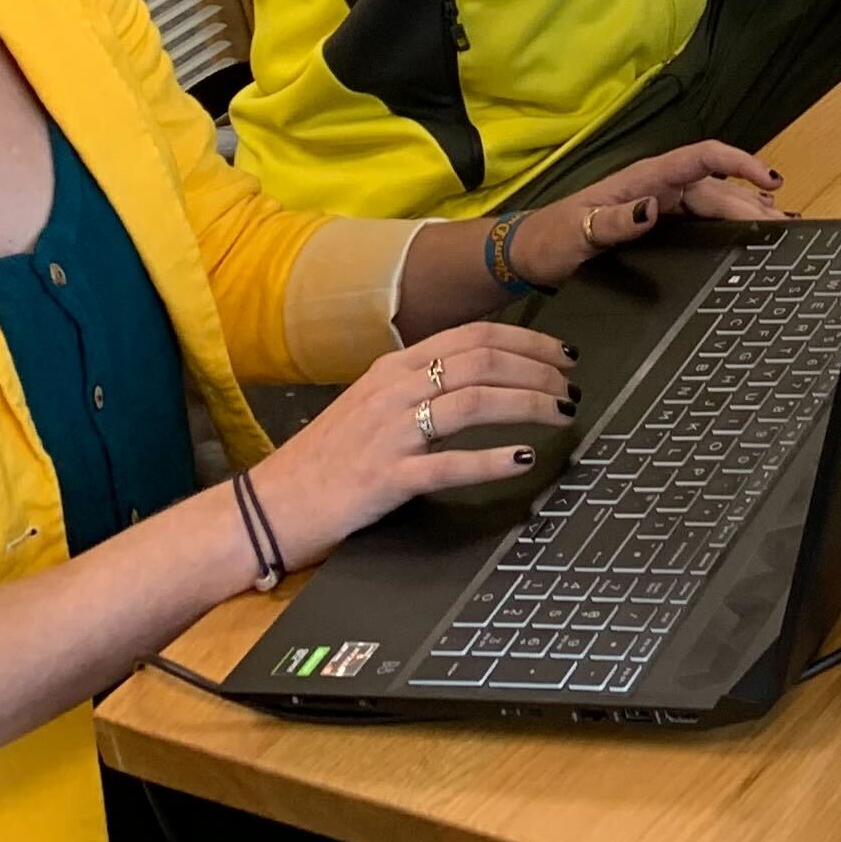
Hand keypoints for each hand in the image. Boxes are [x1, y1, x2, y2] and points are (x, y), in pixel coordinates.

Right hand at [252, 320, 577, 560]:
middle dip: (537, 368)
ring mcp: (389, 433)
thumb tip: (479, 375)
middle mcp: (394, 390)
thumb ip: (419, 385)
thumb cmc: (325, 459)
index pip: (473, 336)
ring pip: (472, 402)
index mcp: (394, 368)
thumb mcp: (371, 405)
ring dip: (526, 404)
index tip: (562, 353)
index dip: (527, 340)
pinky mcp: (385, 478)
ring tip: (562, 414)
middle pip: (481, 361)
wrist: (269, 505)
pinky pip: (447, 464)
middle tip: (572, 384)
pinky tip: (522, 460)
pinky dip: (490, 460)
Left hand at [503, 142, 788, 286]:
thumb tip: (651, 210)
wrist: (528, 255)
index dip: (738, 164)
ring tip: (777, 226)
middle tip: (784, 226)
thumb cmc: (550, 240)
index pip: (701, 159)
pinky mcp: (657, 226)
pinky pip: (701, 220)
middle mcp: (656, 188)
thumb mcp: (577, 233)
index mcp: (643, 180)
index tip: (769, 179)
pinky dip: (727, 224)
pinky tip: (744, 234)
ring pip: (712, 203)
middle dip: (752, 201)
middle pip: (715, 187)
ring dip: (745, 211)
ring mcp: (658, 206)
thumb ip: (613, 222)